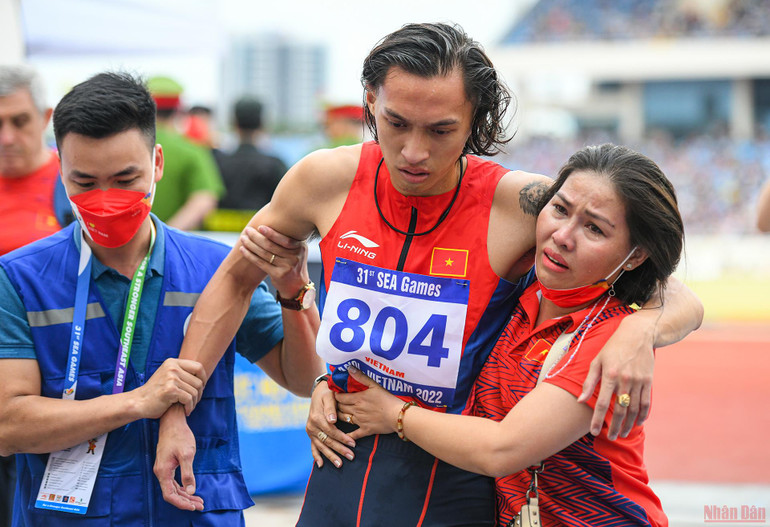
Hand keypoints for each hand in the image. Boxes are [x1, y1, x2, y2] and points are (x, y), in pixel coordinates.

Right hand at [135, 358, 205, 417]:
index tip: (201, 388)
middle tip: (194, 402)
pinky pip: (189, 399)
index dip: (204, 378)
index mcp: (173, 362)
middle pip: (198, 381)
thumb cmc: (156, 392)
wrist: (139, 402)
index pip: (199, 367)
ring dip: (194, 403)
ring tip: (189, 407)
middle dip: (199, 394)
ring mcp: (171, 378)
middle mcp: (172, 367)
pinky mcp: (170, 389)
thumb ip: (182, 373)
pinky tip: (186, 411)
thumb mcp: (168, 376)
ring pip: (195, 391)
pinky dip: (189, 407)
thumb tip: (204, 376)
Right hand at [154, 404, 203, 510]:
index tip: (194, 506)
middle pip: (172, 494)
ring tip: (199, 501)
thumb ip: (188, 473)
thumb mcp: (187, 454)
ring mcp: (163, 469)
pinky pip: (174, 482)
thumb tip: (191, 490)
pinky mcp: (167, 465)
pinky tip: (192, 490)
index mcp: (163, 471)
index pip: (170, 495)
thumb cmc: (180, 436)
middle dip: (186, 501)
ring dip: (186, 496)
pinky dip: (183, 487)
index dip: (181, 503)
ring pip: (174, 488)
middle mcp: (161, 472)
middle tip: (201, 505)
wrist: (173, 422)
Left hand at [239, 225, 309, 297]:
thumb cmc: (293, 264)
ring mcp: (287, 267)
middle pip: (271, 245)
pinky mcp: (278, 275)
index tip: (259, 227)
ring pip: (264, 254)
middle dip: (257, 237)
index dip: (271, 233)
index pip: (284, 239)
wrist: (297, 286)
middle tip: (247, 230)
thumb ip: (287, 241)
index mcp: (300, 248)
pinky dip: (250, 255)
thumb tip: (269, 226)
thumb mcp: (297, 252)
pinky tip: (243, 250)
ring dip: (251, 245)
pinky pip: (261, 263)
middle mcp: (294, 257)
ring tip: (243, 239)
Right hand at [306, 380, 355, 467]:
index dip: (342, 438)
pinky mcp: (311, 434)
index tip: (353, 443)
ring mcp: (310, 431)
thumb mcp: (330, 396)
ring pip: (321, 446)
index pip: (331, 431)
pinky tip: (321, 465)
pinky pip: (313, 446)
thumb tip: (332, 420)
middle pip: (327, 440)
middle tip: (351, 456)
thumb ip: (331, 408)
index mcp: (317, 417)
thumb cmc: (328, 393)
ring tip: (340, 464)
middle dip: (340, 449)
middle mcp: (312, 426)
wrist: (319, 392)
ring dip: (330, 456)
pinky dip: (316, 456)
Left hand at [336, 367, 402, 440]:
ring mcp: (360, 421)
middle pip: (340, 407)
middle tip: (336, 403)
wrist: (397, 415)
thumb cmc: (387, 399)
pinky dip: (347, 436)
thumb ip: (361, 377)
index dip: (336, 395)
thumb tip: (349, 368)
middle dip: (336, 405)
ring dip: (339, 416)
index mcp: (357, 399)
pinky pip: (354, 434)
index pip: (340, 397)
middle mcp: (356, 410)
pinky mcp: (366, 430)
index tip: (335, 394)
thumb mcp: (375, 385)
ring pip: (344, 419)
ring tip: (338, 413)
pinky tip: (343, 436)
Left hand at [578, 316, 654, 439]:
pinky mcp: (648, 381)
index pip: (601, 403)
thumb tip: (580, 400)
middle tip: (611, 437)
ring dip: (628, 424)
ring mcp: (639, 381)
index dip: (597, 420)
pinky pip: (646, 403)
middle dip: (615, 427)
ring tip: (623, 433)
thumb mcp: (597, 361)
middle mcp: (625, 380)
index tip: (594, 432)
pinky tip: (637, 422)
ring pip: (634, 409)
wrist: (638, 335)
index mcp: (609, 375)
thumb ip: (589, 381)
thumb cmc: (613, 348)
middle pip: (619, 410)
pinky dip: (642, 415)